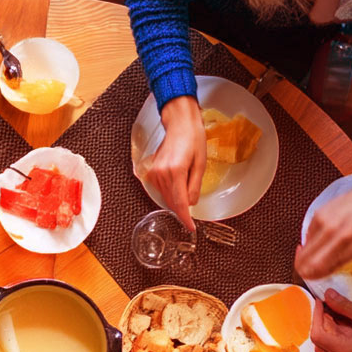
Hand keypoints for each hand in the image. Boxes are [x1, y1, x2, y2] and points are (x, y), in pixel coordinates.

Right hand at [149, 96, 205, 231]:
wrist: (179, 124)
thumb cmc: (193, 139)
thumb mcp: (201, 164)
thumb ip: (194, 186)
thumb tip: (191, 203)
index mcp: (176, 171)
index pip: (181, 203)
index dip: (186, 218)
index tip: (190, 227)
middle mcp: (162, 173)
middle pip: (172, 202)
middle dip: (182, 210)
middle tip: (192, 213)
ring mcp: (154, 173)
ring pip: (166, 197)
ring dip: (176, 200)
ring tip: (186, 190)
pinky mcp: (151, 172)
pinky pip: (161, 189)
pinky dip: (170, 193)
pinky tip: (177, 185)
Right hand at [295, 171, 351, 279]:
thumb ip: (339, 262)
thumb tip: (320, 272)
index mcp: (344, 243)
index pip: (315, 267)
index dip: (310, 275)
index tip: (310, 275)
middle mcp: (331, 231)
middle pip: (304, 258)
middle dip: (303, 267)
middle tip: (306, 268)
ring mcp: (322, 221)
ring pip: (304, 247)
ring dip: (307, 254)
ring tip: (317, 252)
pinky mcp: (317, 213)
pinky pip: (307, 234)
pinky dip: (312, 240)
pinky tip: (322, 238)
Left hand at [311, 289, 351, 351]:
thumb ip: (344, 306)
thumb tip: (328, 295)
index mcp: (343, 348)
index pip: (316, 333)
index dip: (316, 315)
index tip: (320, 303)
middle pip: (317, 340)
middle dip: (321, 322)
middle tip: (330, 308)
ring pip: (322, 347)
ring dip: (326, 332)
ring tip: (339, 320)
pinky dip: (332, 341)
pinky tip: (345, 333)